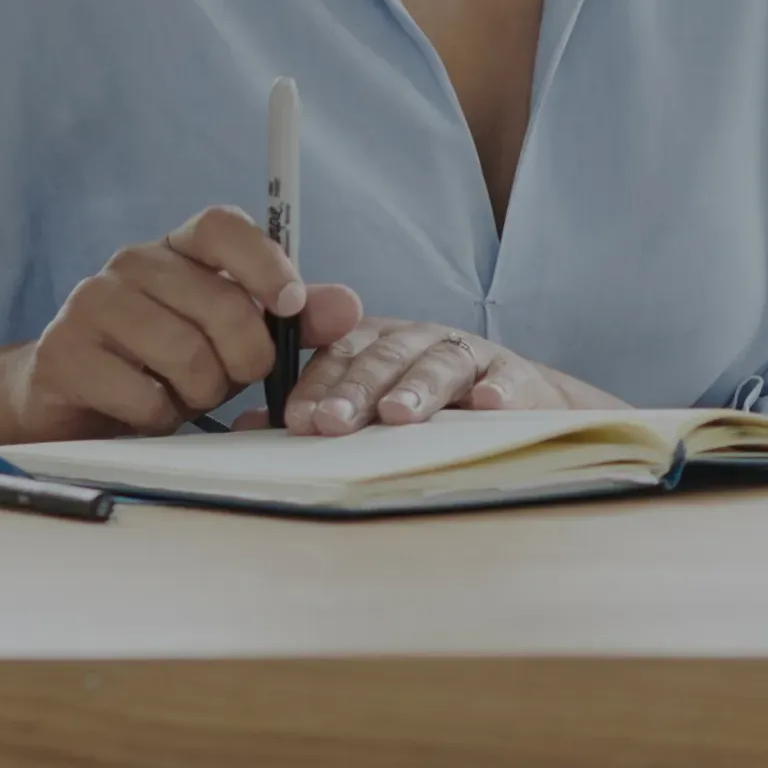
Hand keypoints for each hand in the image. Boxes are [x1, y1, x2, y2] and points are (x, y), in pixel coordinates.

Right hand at [0, 207, 368, 440]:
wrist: (73, 402)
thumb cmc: (166, 365)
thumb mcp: (235, 341)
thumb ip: (292, 321)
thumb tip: (346, 305)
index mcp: (178, 247)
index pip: (223, 225)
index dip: (265, 262)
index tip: (290, 306)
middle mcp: (132, 262)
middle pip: (220, 303)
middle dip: (245, 358)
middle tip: (231, 380)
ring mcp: (91, 301)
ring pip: (185, 352)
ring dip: (200, 392)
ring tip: (182, 394)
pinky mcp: (64, 352)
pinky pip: (143, 394)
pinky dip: (159, 416)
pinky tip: (146, 410)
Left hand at [277, 317, 614, 433]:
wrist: (515, 400)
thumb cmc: (430, 405)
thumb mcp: (373, 403)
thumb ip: (318, 409)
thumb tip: (251, 427)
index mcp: (378, 344)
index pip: (340, 353)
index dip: (318, 382)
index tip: (298, 418)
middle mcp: (419, 341)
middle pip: (384, 357)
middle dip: (356, 390)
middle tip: (333, 422)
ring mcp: (467, 354)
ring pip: (438, 364)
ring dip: (417, 388)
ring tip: (398, 415)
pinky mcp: (514, 374)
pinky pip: (506, 379)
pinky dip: (498, 390)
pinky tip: (488, 406)